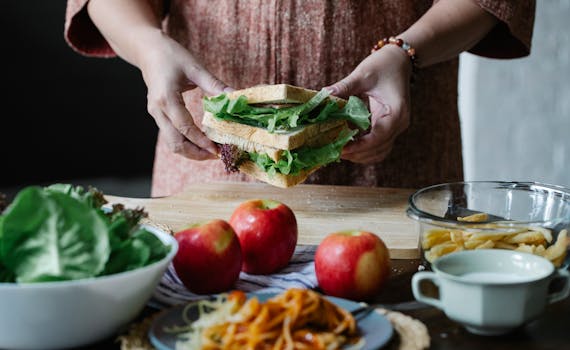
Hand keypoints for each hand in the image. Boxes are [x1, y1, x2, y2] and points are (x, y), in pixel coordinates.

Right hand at [137, 31, 231, 159]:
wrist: (148, 50)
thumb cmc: (171, 55)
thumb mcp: (195, 68)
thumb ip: (214, 85)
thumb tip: (235, 98)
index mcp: (166, 98)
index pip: (184, 127)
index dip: (201, 141)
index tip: (217, 149)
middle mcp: (158, 110)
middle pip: (175, 143)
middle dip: (196, 153)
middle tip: (216, 155)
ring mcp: (156, 114)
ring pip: (171, 143)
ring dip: (191, 151)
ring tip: (210, 152)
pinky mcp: (158, 115)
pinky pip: (171, 136)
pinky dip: (186, 143)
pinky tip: (201, 142)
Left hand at [326, 45, 411, 163]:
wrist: (398, 60)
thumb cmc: (383, 65)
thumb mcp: (362, 74)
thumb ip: (344, 87)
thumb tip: (323, 95)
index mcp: (396, 112)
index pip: (378, 137)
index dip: (359, 146)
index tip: (340, 149)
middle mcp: (399, 124)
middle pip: (378, 150)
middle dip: (356, 153)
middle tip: (333, 150)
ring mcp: (395, 128)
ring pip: (378, 153)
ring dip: (359, 155)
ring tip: (338, 149)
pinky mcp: (388, 128)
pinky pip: (377, 147)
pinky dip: (363, 150)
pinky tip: (347, 144)